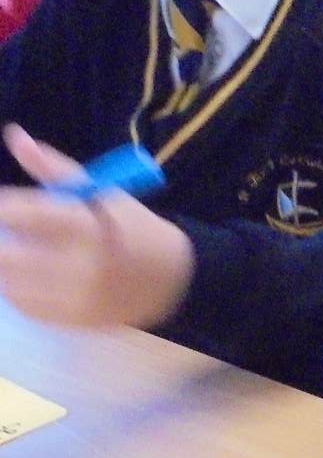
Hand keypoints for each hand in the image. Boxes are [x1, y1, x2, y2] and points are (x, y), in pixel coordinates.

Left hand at [0, 125, 192, 328]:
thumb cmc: (131, 227)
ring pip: (10, 283)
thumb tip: (14, 136)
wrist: (172, 280)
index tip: (5, 207)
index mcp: (86, 226)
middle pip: (6, 254)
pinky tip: (31, 278)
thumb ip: (53, 168)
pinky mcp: (74, 321)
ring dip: (7, 266)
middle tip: (10, 233)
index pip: (20, 214)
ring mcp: (76, 299)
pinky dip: (18, 290)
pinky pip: (26, 307)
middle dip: (1, 241)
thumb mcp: (100, 191)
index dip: (3, 208)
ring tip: (22, 254)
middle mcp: (80, 266)